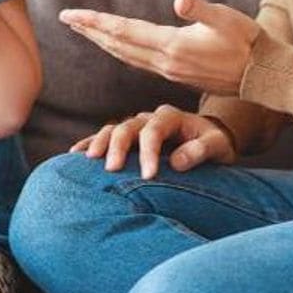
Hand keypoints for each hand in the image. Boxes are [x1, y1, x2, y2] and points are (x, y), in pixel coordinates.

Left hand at [59, 0, 258, 95]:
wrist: (263, 76)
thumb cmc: (248, 42)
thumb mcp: (227, 19)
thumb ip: (202, 9)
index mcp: (172, 46)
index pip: (123, 32)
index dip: (95, 22)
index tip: (71, 15)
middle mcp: (165, 62)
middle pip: (117, 45)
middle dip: (90, 32)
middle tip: (66, 18)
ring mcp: (169, 71)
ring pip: (125, 55)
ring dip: (102, 42)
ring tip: (83, 30)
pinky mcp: (176, 75)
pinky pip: (137, 62)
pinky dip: (119, 51)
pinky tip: (115, 46)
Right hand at [71, 104, 237, 177]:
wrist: (207, 138)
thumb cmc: (213, 144)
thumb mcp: (217, 146)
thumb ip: (201, 150)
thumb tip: (176, 162)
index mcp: (171, 116)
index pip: (154, 131)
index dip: (149, 152)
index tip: (147, 176)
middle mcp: (149, 117)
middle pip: (127, 127)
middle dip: (118, 147)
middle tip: (112, 169)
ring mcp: (136, 124)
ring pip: (112, 128)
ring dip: (100, 143)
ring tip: (89, 161)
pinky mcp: (128, 135)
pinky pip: (105, 135)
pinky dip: (91, 143)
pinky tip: (76, 154)